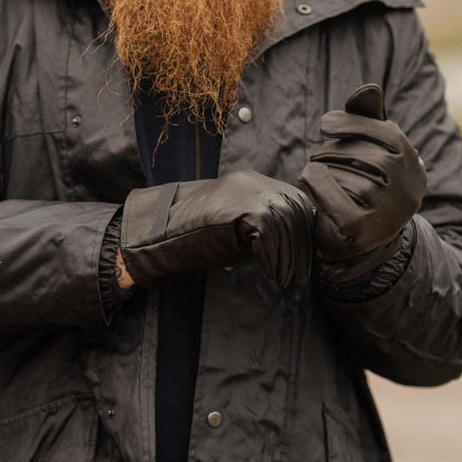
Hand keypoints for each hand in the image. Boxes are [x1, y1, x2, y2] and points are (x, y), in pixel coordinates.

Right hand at [120, 170, 313, 288]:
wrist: (159, 232)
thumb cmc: (196, 236)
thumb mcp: (236, 228)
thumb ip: (263, 228)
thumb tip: (295, 250)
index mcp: (252, 182)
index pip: (295, 201)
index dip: (303, 232)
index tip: (301, 261)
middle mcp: (252, 181)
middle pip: (296, 210)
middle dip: (301, 248)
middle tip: (298, 279)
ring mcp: (247, 191)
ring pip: (287, 222)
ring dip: (290, 257)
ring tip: (286, 281)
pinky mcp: (242, 207)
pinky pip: (272, 233)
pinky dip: (275, 257)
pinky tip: (272, 274)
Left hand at [299, 84, 425, 280]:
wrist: (355, 242)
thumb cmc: (359, 185)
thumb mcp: (369, 150)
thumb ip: (368, 118)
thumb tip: (369, 89)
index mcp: (412, 165)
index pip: (387, 134)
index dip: (352, 123)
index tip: (325, 125)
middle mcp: (408, 190)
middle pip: (364, 155)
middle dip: (332, 150)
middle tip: (318, 156)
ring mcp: (388, 213)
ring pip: (346, 174)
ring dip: (322, 168)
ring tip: (317, 173)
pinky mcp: (362, 230)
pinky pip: (334, 197)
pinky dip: (316, 183)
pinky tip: (308, 178)